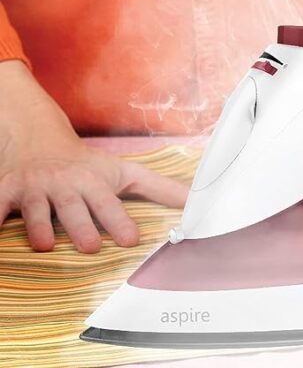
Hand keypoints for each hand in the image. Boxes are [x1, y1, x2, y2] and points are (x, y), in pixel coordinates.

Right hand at [0, 60, 188, 252]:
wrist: (44, 144)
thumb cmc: (90, 166)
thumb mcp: (126, 173)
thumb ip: (160, 189)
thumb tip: (195, 202)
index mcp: (94, 182)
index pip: (109, 203)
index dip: (120, 221)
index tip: (131, 239)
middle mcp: (65, 184)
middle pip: (74, 208)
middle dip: (82, 226)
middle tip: (92, 246)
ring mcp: (35, 188)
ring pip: (36, 209)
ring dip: (39, 227)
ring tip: (46, 246)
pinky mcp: (7, 191)